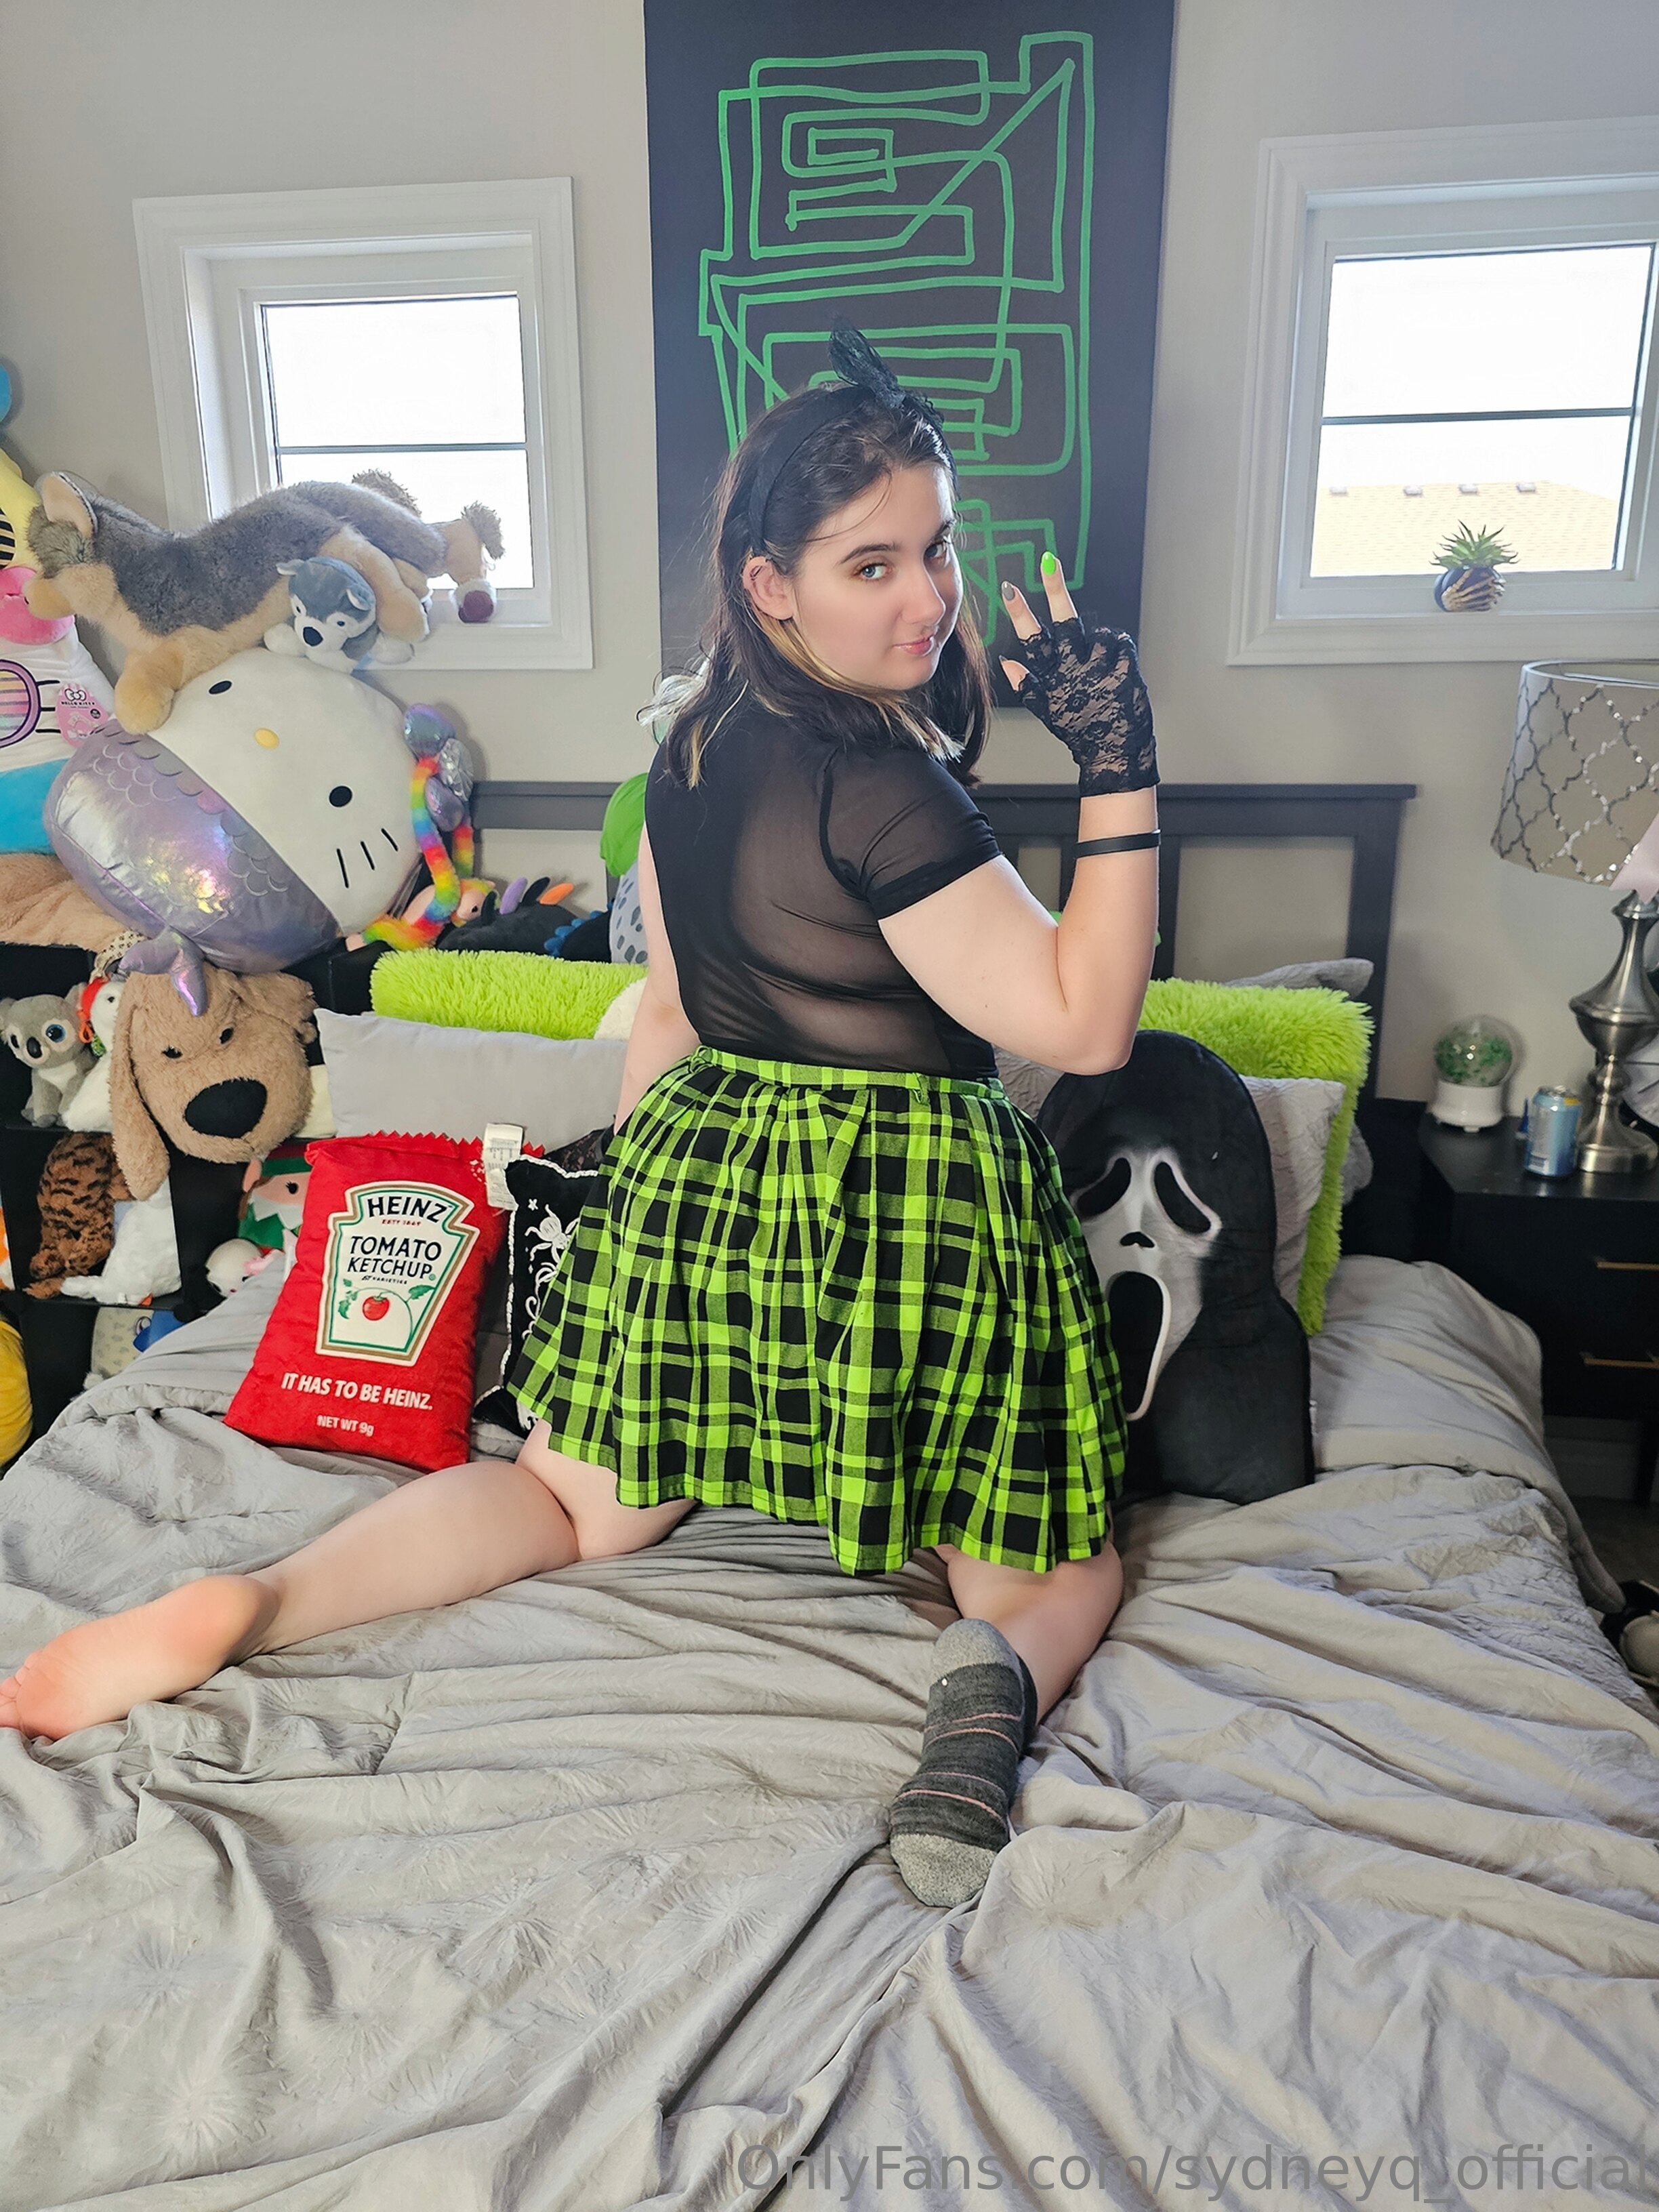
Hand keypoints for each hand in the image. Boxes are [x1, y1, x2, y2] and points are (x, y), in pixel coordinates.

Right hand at [999, 556, 1158, 795]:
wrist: (1115, 754)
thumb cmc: (1082, 732)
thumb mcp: (1049, 711)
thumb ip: (1028, 686)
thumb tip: (1007, 663)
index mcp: (1054, 673)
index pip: (1033, 637)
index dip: (1021, 612)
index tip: (1009, 589)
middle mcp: (1074, 665)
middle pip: (1062, 619)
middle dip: (1055, 588)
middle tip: (1049, 562)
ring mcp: (1100, 664)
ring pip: (1096, 632)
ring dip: (1098, 645)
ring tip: (1100, 673)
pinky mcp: (1124, 666)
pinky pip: (1120, 642)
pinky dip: (1118, 649)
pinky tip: (1116, 668)